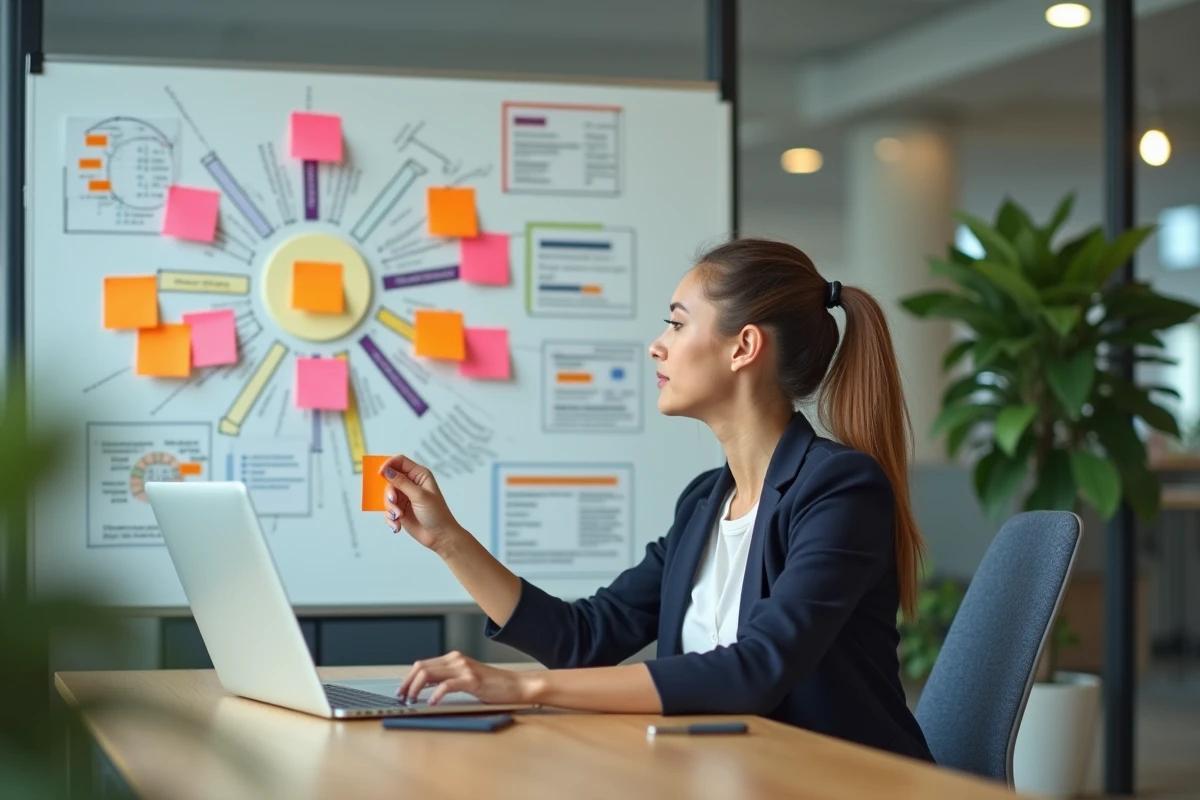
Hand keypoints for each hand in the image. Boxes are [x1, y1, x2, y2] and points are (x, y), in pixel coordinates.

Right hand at [379, 455, 460, 552]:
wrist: (440, 536)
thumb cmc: (436, 514)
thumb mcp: (419, 496)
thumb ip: (402, 482)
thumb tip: (387, 471)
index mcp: (419, 475)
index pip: (400, 462)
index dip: (388, 464)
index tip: (380, 473)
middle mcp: (411, 483)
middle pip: (390, 479)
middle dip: (389, 493)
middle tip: (393, 502)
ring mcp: (405, 497)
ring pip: (387, 495)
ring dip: (390, 507)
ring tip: (398, 517)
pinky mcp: (400, 509)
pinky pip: (388, 509)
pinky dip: (390, 517)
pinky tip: (397, 525)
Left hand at [398, 651, 537, 705]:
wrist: (515, 685)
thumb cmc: (492, 686)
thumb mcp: (467, 678)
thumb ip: (449, 679)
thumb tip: (425, 689)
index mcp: (454, 658)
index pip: (422, 664)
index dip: (408, 678)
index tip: (401, 691)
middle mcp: (457, 660)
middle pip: (421, 667)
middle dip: (407, 683)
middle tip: (401, 698)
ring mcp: (464, 669)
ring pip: (430, 673)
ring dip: (416, 688)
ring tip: (411, 700)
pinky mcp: (472, 680)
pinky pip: (447, 685)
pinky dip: (435, 694)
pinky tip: (431, 702)